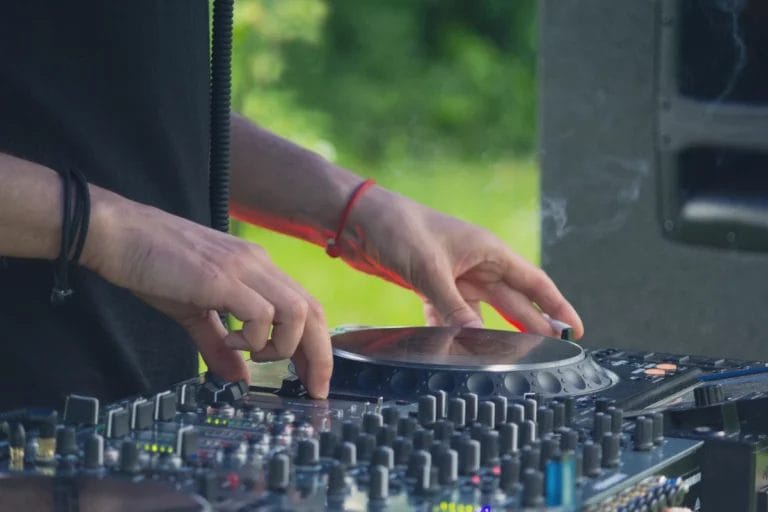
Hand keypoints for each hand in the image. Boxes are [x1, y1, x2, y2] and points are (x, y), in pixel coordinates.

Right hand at [81, 187, 332, 397]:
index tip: (313, 379)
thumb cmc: (153, 266)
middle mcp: (259, 265)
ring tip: (254, 355)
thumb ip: (219, 346)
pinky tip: (231, 342)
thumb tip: (239, 379)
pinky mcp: (221, 278)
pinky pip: (261, 313)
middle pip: (314, 311)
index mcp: (258, 270)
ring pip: (297, 312)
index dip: (319, 346)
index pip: (308, 307)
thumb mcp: (194, 312)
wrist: (119, 233)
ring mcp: (243, 268)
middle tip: (313, 388)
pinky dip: (254, 338)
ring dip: (284, 346)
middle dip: (320, 356)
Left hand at [339, 187, 583, 338]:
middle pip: (513, 299)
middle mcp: (476, 263)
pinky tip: (455, 346)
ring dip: (491, 332)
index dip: (556, 306)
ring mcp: (454, 275)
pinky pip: (451, 312)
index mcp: (487, 250)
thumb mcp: (429, 269)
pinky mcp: (431, 284)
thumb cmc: (398, 229)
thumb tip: (477, 338)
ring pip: (482, 310)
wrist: (359, 219)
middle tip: (549, 353)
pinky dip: (453, 328)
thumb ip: (453, 306)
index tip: (575, 328)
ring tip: (507, 358)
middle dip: (531, 325)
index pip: (533, 281)